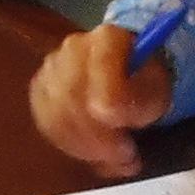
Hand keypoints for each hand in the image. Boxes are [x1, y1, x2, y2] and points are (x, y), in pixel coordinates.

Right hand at [27, 22, 175, 179]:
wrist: (126, 78)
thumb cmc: (142, 85)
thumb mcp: (155, 94)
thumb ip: (138, 103)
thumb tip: (111, 117)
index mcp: (108, 38)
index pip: (101, 66)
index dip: (109, 103)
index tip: (125, 134)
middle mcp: (73, 47)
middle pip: (72, 94)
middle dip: (99, 136)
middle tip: (124, 156)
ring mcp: (51, 67)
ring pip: (56, 113)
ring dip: (85, 145)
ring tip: (110, 157)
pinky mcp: (39, 90)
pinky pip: (46, 123)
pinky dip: (70, 145)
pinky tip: (90, 151)